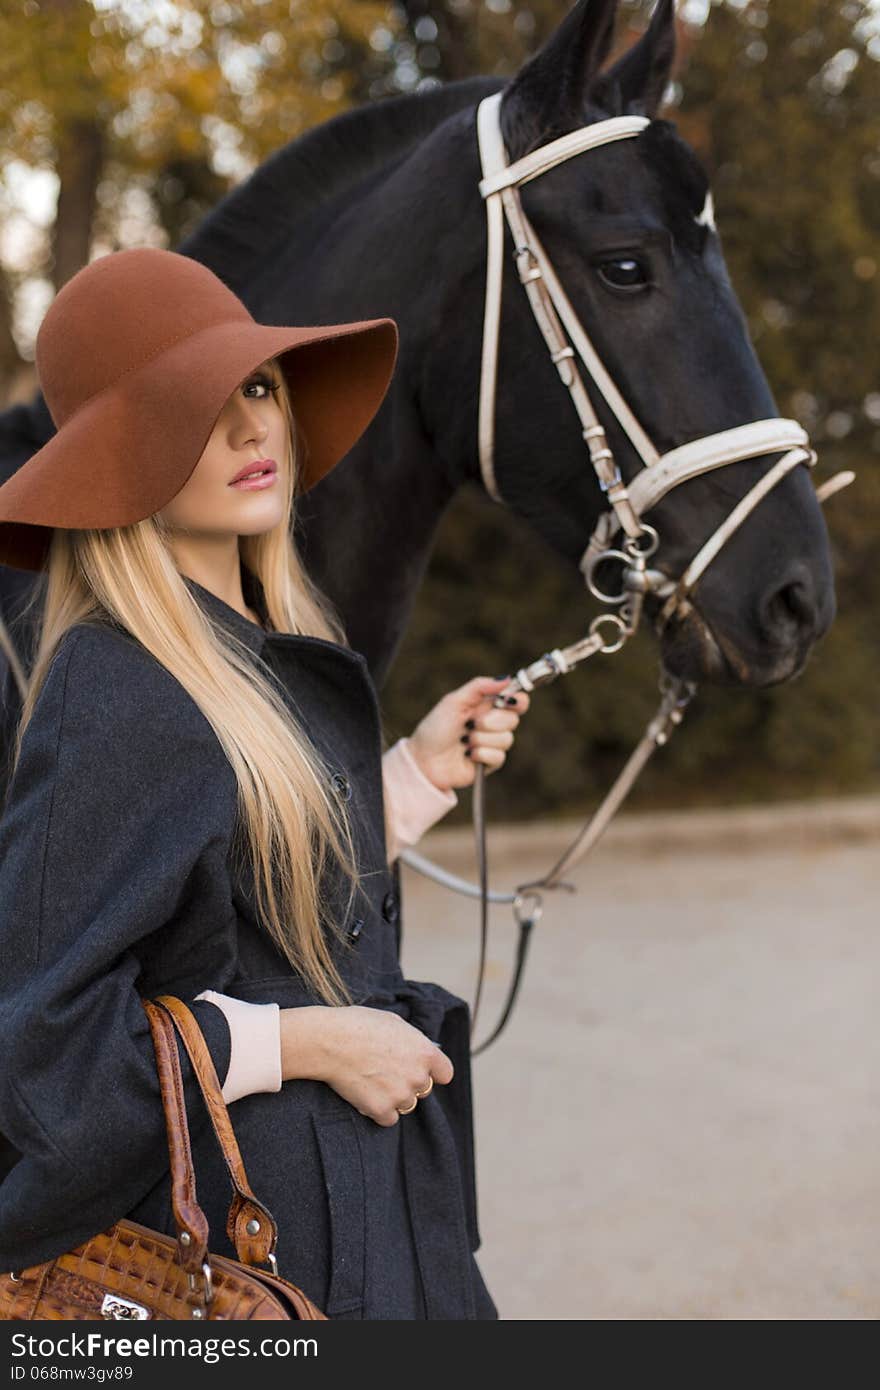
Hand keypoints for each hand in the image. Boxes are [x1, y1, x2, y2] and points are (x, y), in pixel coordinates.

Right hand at [280, 1004, 452, 1125]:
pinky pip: (388, 1119)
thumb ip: (411, 1041)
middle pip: (423, 1090)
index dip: (432, 1072)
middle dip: (408, 1083)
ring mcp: (400, 1095)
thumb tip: (415, 1050)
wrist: (330, 1041)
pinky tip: (365, 1094)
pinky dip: (378, 1110)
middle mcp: (417, 1076)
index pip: (445, 1073)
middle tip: (386, 1072)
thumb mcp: (394, 1022)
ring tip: (373, 1081)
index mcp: (425, 1052)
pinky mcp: (381, 1110)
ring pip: (406, 1105)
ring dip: (394, 1098)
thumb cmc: (358, 1025)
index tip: (421, 1070)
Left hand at [407, 676, 530, 791]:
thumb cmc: (435, 728)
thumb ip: (479, 687)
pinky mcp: (490, 763)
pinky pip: (499, 757)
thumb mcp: (454, 702)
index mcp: (485, 706)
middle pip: (513, 720)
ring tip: (464, 742)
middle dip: (491, 721)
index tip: (510, 701)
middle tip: (472, 724)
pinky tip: (467, 755)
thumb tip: (507, 678)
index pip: (516, 701)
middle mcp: (492, 724)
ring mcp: (492, 744)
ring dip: (481, 739)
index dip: (519, 700)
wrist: (424, 760)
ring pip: (507, 739)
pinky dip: (481, 754)